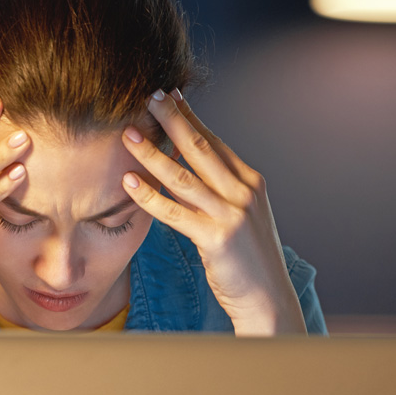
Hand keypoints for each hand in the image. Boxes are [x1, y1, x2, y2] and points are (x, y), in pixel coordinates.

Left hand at [119, 89, 305, 335]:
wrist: (268, 299)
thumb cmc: (246, 260)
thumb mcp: (234, 217)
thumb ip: (211, 193)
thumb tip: (176, 171)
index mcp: (249, 182)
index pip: (214, 141)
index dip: (190, 117)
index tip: (168, 95)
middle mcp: (244, 192)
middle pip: (201, 148)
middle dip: (172, 120)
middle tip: (148, 96)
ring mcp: (232, 214)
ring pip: (184, 176)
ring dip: (152, 153)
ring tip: (127, 134)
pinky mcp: (217, 238)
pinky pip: (175, 212)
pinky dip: (149, 195)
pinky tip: (129, 182)